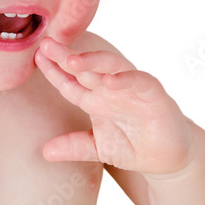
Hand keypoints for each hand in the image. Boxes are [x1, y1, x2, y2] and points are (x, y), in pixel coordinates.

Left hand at [34, 37, 193, 175]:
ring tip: (71, 60)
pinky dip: (125, 79)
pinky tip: (110, 81)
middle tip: (46, 45)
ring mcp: (133, 88)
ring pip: (111, 66)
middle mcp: (111, 88)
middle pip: (86, 67)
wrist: (168, 159)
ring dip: (92, 61)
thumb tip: (44, 152)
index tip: (35, 57)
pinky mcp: (155, 95)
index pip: (70, 81)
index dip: (53, 70)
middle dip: (66, 56)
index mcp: (95, 98)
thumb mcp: (98, 148)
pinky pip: (139, 81)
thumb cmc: (133, 145)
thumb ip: (74, 146)